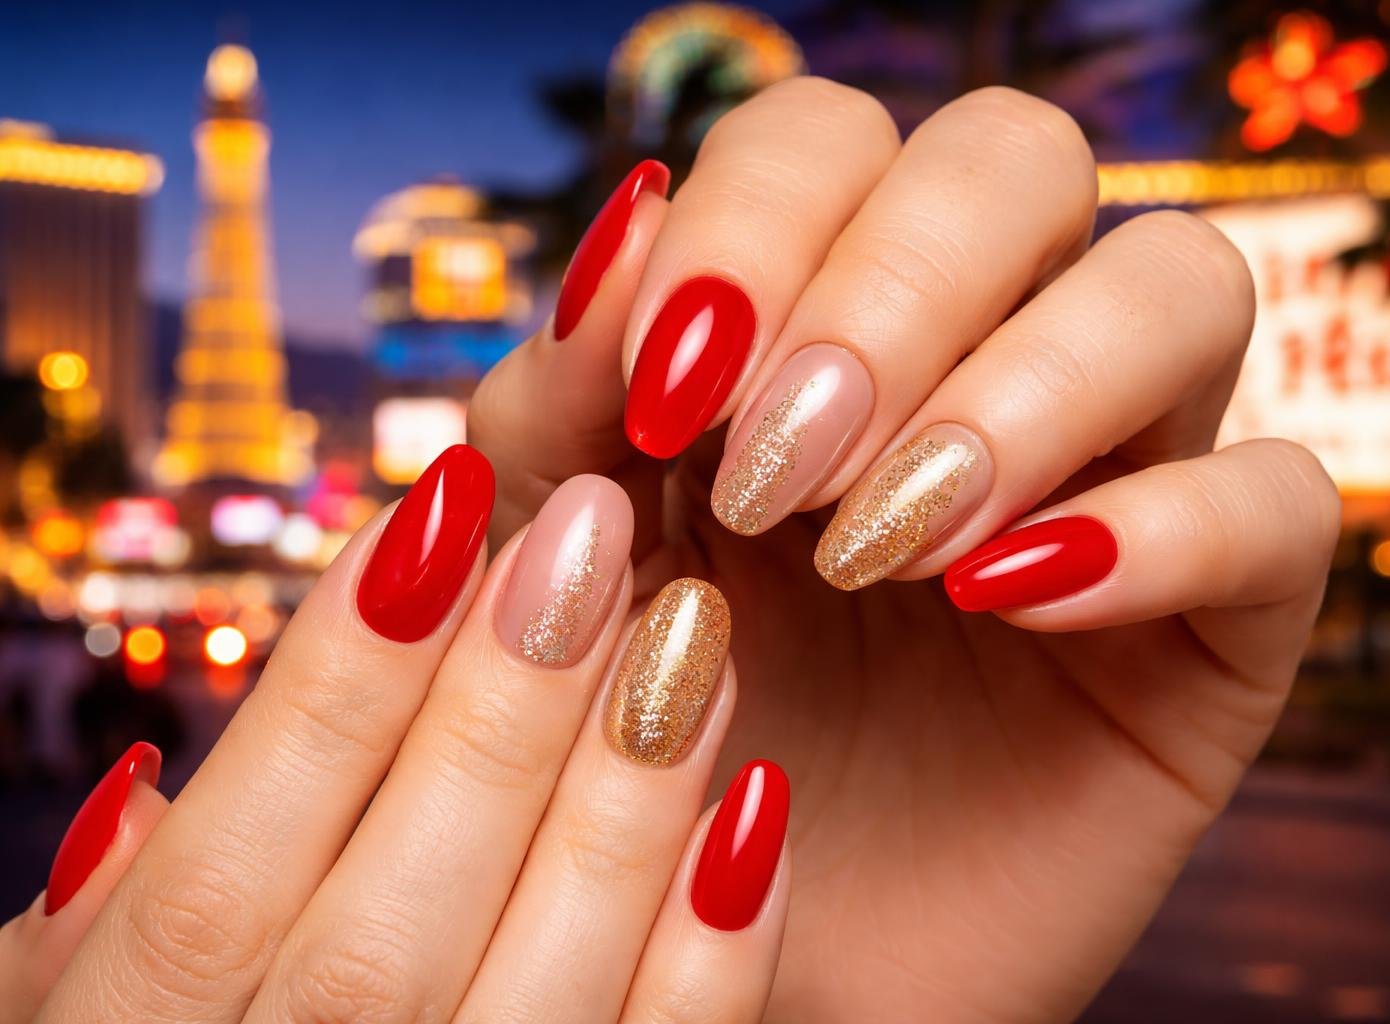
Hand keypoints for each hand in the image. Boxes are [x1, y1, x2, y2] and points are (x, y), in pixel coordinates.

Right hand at [1, 453, 788, 1022]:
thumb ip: (115, 930)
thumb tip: (151, 783)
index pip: (218, 876)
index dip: (333, 686)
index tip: (443, 512)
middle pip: (391, 922)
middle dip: (498, 712)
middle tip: (588, 535)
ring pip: (545, 983)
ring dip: (627, 798)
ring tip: (694, 631)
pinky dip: (714, 952)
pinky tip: (757, 803)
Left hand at [469, 78, 1339, 1021]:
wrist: (735, 950)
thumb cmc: (638, 741)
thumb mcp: (553, 566)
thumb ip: (557, 404)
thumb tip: (632, 213)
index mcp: (816, 314)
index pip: (833, 136)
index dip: (758, 223)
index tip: (669, 392)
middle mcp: (980, 355)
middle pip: (1019, 155)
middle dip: (891, 289)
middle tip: (780, 471)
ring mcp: (1117, 469)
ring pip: (1178, 281)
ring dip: (1023, 387)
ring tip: (887, 544)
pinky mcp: (1220, 612)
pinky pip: (1281, 499)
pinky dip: (1159, 528)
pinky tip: (1009, 606)